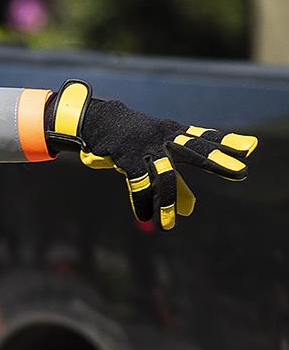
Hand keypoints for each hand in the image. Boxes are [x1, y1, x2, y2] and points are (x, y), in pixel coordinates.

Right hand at [45, 80, 257, 230]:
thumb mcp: (155, 158)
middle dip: (217, 162)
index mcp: (173, 134)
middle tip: (240, 172)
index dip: (226, 143)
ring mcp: (146, 146)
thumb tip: (190, 210)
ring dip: (167, 204)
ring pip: (164, 177)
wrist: (98, 123)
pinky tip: (145, 218)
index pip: (204, 138)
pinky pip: (140, 184)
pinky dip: (142, 203)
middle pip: (196, 150)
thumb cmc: (131, 141)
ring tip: (168, 226)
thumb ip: (176, 183)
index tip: (250, 147)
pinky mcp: (128, 157)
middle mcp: (164, 137)